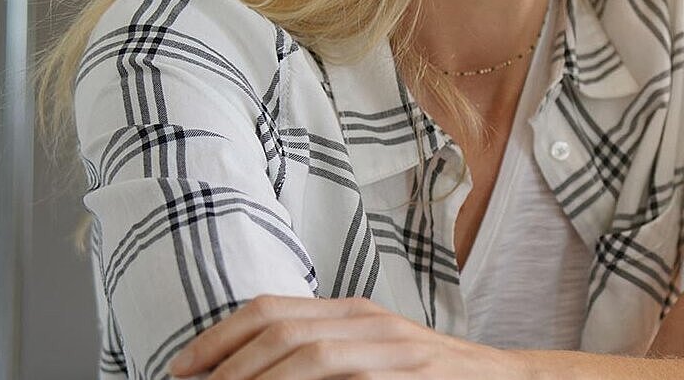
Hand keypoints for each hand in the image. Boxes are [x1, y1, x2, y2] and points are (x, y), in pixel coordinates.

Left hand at [169, 295, 524, 379]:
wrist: (501, 379)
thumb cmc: (426, 376)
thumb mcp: (372, 352)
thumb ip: (324, 351)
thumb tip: (253, 370)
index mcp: (351, 311)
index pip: (269, 310)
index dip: (217, 338)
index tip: (182, 369)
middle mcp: (369, 322)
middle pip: (280, 330)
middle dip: (227, 366)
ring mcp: (392, 350)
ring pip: (309, 354)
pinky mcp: (410, 377)